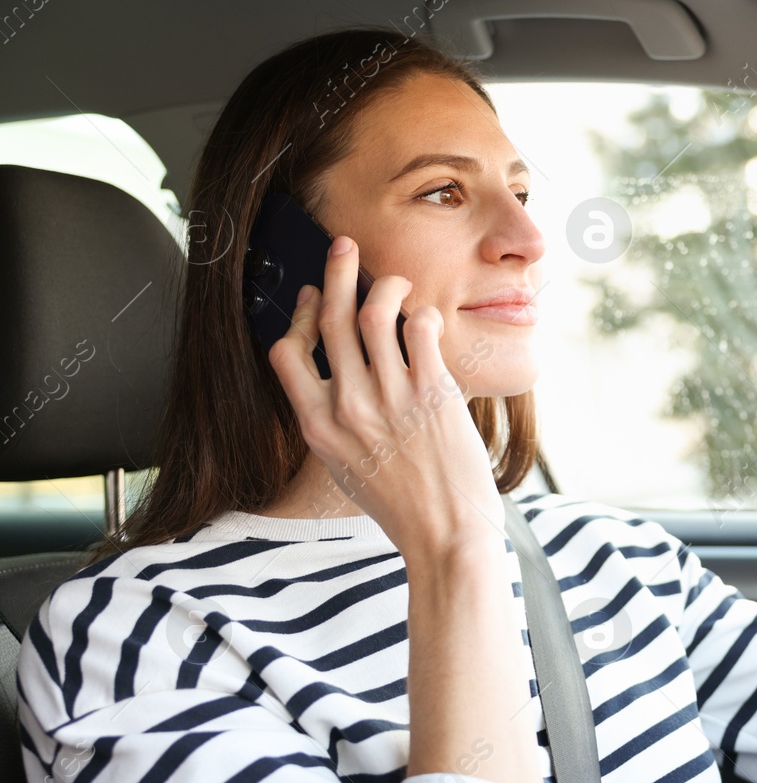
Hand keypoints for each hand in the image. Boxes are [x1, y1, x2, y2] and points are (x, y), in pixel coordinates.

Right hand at [267, 234, 504, 560]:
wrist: (445, 537)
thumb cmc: (401, 506)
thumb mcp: (345, 469)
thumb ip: (333, 425)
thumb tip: (330, 386)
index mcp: (317, 428)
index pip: (285, 353)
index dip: (296, 317)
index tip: (309, 297)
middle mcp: (347, 409)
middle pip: (330, 320)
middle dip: (336, 272)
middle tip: (343, 246)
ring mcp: (389, 399)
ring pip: (375, 314)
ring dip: (385, 285)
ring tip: (395, 280)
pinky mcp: (432, 394)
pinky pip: (420, 330)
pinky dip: (423, 315)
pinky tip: (428, 319)